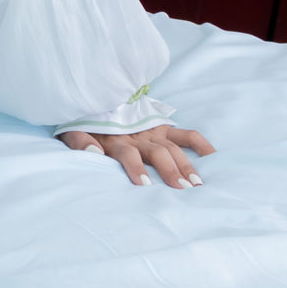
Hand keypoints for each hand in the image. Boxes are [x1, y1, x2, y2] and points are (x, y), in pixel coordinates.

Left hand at [57, 123, 212, 189]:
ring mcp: (154, 131)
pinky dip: (201, 144)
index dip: (135, 169)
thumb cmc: (86, 123)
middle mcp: (138, 136)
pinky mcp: (163, 127)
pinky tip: (213, 157)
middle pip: (157, 154)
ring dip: (186, 165)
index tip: (144, 185)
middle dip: (169, 171)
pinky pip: (186, 134)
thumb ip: (80, 143)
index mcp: (116, 141)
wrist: (96, 97)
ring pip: (174, 149)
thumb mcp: (74, 132)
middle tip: (181, 190)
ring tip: (196, 184)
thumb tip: (93, 153)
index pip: (128, 155)